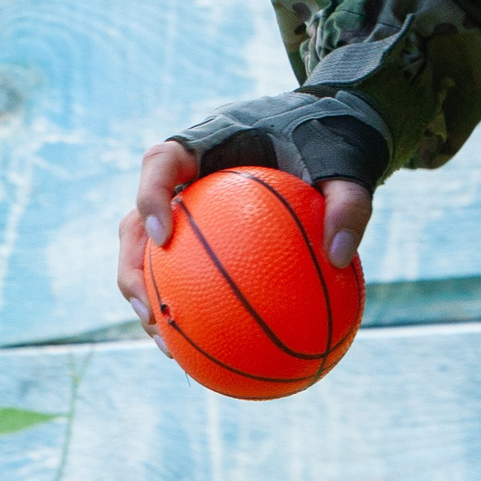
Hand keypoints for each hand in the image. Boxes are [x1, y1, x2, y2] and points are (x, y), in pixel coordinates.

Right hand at [114, 141, 374, 346]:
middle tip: (152, 310)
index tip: (163, 235)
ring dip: (148, 300)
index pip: (162, 160)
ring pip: (146, 256)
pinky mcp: (198, 236)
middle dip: (132, 268)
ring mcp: (188, 209)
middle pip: (135, 222)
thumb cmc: (330, 142)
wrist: (327, 130)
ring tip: (169, 345)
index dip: (150, 196)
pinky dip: (190, 308)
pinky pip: (184, 273)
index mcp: (208, 143)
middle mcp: (187, 178)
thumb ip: (349, 203)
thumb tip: (340, 256)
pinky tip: (208, 351)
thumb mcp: (348, 166)